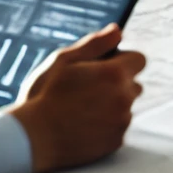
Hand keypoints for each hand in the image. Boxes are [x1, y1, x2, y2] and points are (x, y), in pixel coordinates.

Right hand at [10, 25, 146, 172]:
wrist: (33, 139)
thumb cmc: (44, 96)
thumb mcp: (64, 60)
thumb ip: (95, 43)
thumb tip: (117, 31)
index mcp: (114, 73)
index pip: (139, 59)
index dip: (123, 60)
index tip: (104, 66)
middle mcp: (124, 98)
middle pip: (134, 84)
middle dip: (118, 83)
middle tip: (88, 88)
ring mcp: (121, 122)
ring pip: (126, 107)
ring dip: (112, 105)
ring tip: (81, 108)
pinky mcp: (116, 142)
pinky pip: (118, 128)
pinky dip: (107, 125)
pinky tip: (83, 124)